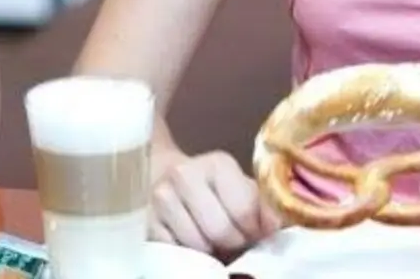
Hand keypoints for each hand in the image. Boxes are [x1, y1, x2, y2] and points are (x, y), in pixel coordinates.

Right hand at [148, 147, 283, 258]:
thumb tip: (275, 228)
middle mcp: (184, 174)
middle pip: (221, 231)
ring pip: (198, 245)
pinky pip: (175, 252)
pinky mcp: (144, 221)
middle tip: (232, 241)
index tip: (252, 232)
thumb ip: (263, 207)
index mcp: (217, 164)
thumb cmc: (212, 190)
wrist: (162, 179)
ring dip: (209, 251)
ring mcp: (160, 198)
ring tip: (210, 241)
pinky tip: (189, 242)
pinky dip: (186, 254)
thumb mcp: (241, 189)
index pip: (244, 210)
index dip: (253, 230)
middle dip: (232, 244)